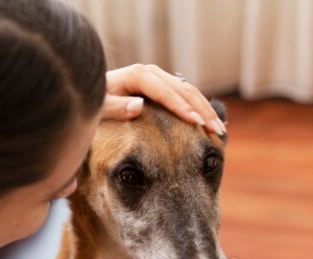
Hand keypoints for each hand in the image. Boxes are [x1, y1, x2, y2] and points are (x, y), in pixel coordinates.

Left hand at [102, 64, 225, 135]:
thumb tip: (139, 106)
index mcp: (138, 75)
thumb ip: (116, 107)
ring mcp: (159, 78)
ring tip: (219, 130)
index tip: (196, 123)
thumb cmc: (95, 104)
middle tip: (216, 131)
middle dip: (202, 111)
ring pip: (189, 92)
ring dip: (206, 111)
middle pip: (183, 90)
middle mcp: (151, 73)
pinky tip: (212, 122)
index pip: (165, 92)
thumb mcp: (99, 108)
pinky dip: (201, 108)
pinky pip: (186, 96)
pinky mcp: (163, 86)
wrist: (93, 94)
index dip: (182, 108)